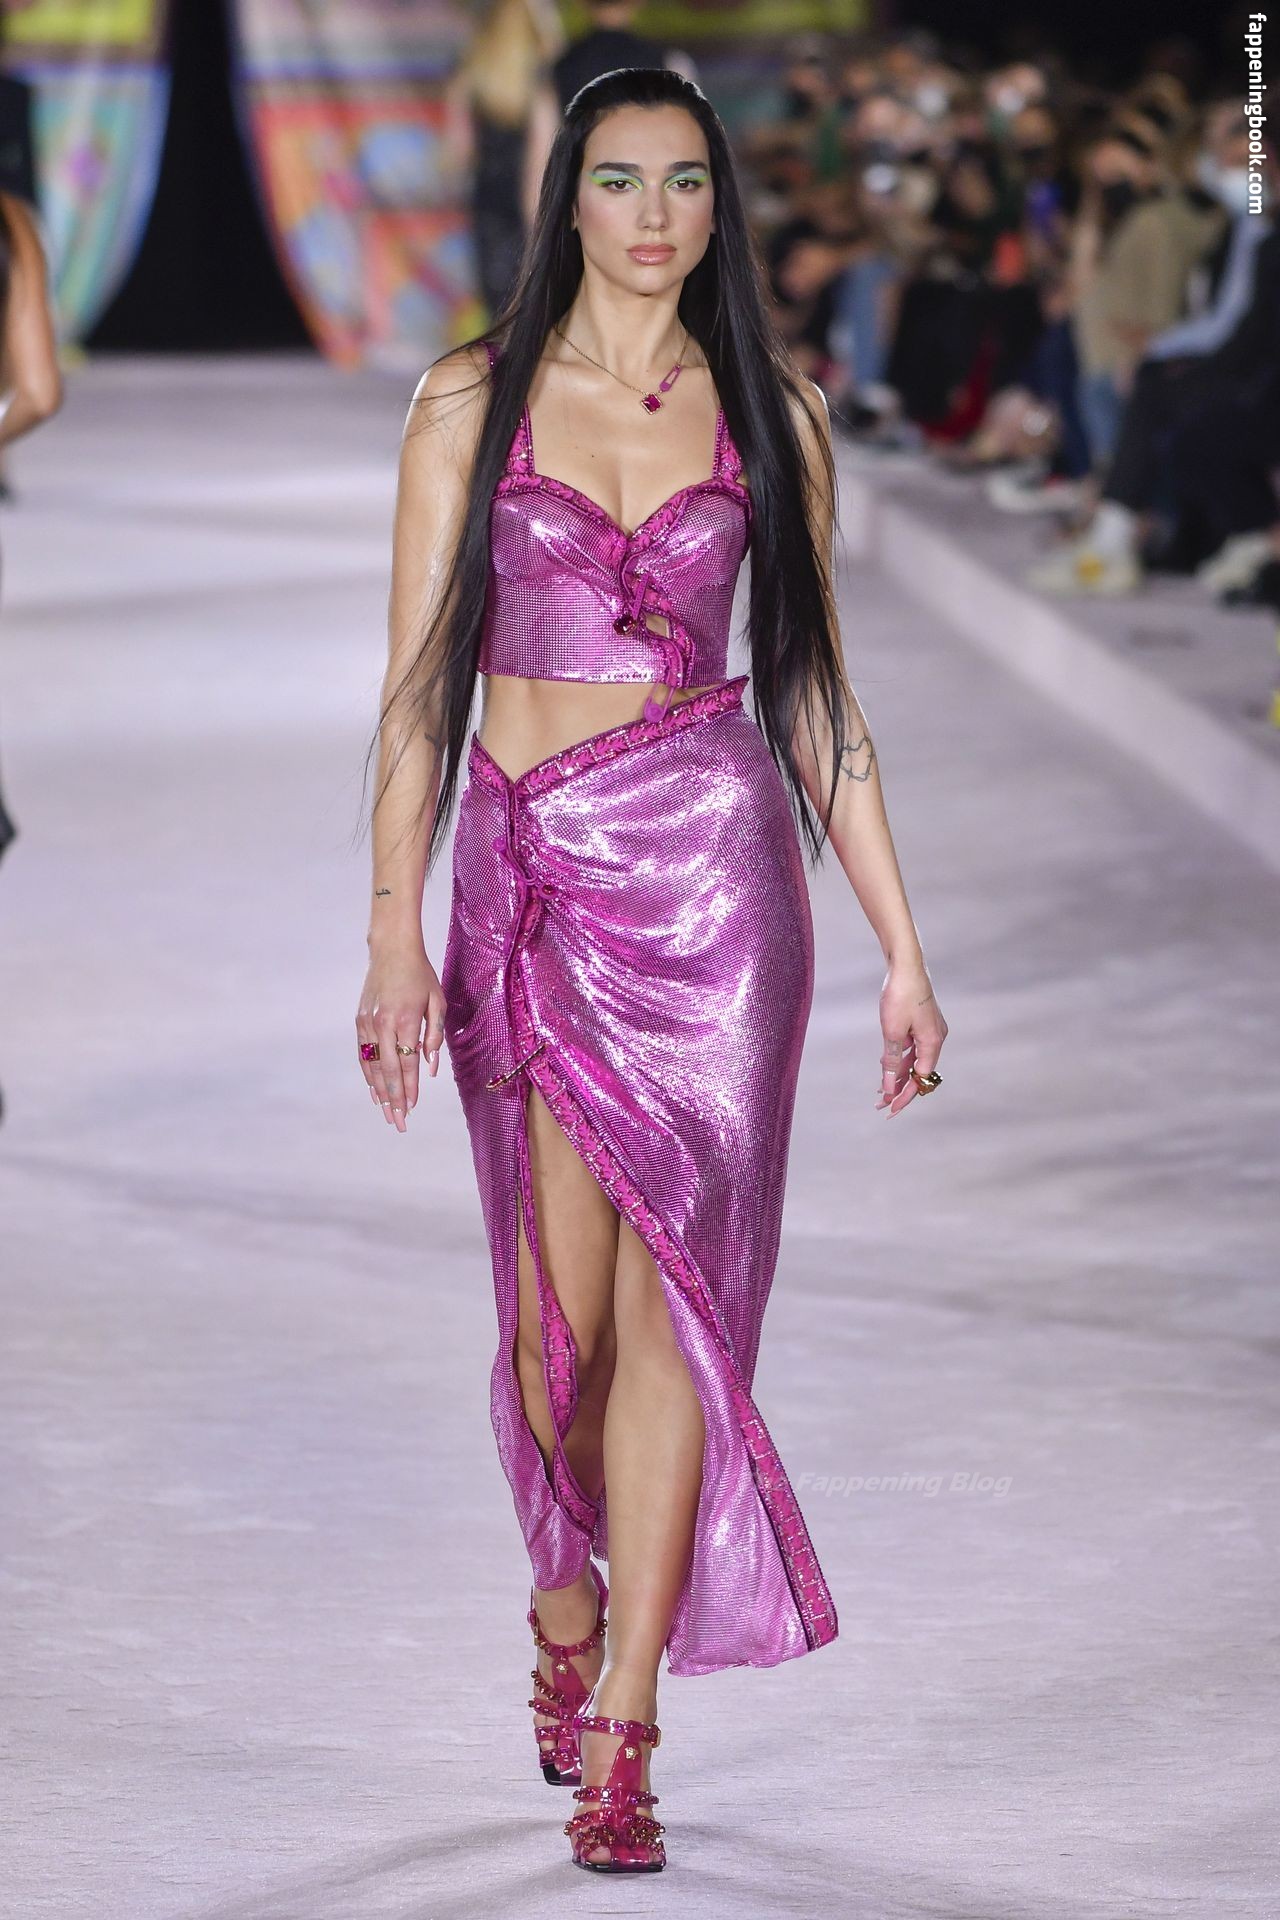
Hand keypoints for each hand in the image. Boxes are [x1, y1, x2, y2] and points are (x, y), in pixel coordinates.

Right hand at [356, 940, 445, 1132]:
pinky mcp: (359, 1021)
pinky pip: (363, 1054)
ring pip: (372, 1066)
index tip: (413, 1108)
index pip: (408, 1062)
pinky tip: (374, 1091)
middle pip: (388, 1070)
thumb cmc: (420, 975)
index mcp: (405, 1019)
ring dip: (380, 1092)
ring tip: (388, 1113)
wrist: (391, 950)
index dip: (410, 1088)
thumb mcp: (437, 1001)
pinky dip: (368, 1075)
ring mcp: (368, 1023)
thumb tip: (431, 1068)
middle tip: (399, 1122)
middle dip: (394, 1099)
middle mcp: (383, 1023)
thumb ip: (434, 1035)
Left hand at [876, 957, 947, 1116]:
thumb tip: (888, 1086)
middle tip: (881, 1105)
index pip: (921, 1079)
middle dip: (900, 1088)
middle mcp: (936, 1038)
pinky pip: (912, 1047)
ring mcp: (930, 1030)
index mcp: (933, 1043)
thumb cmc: (900, 995)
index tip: (890, 1108)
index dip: (905, 1095)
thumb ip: (891, 1061)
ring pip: (914, 1060)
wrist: (905, 964)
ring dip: (898, 1074)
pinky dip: (899, 1057)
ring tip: (879, 1090)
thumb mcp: (892, 1032)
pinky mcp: (923, 1022)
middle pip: (919, 1072)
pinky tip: (883, 1063)